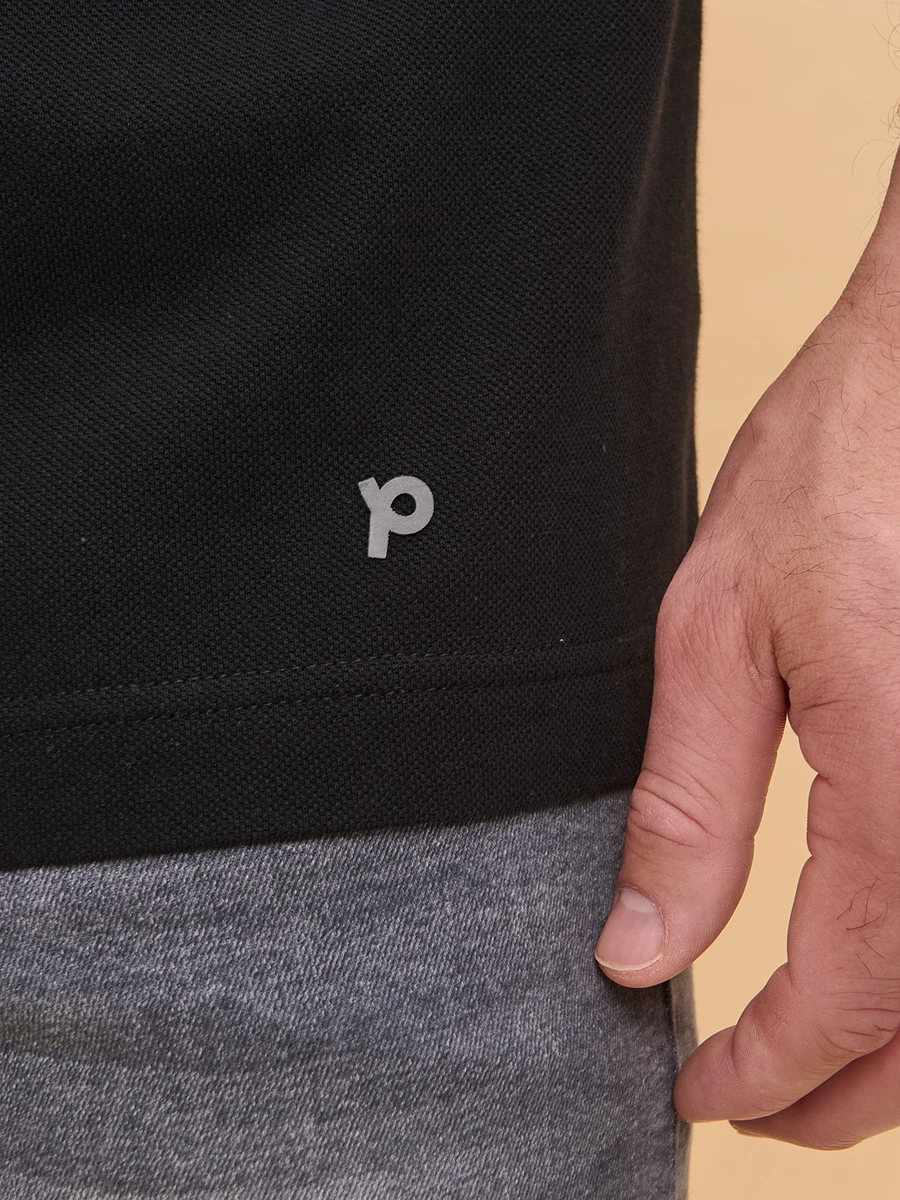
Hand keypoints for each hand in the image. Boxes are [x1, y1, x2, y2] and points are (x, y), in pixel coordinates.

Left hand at [593, 257, 899, 1149]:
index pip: (848, 992)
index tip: (698, 1091)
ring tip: (809, 1063)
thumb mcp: (718, 631)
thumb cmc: (836, 470)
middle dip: (843, 1091)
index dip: (771, 1067)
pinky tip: (884, 964)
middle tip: (752, 1104)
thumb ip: (688, 805)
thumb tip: (640, 946)